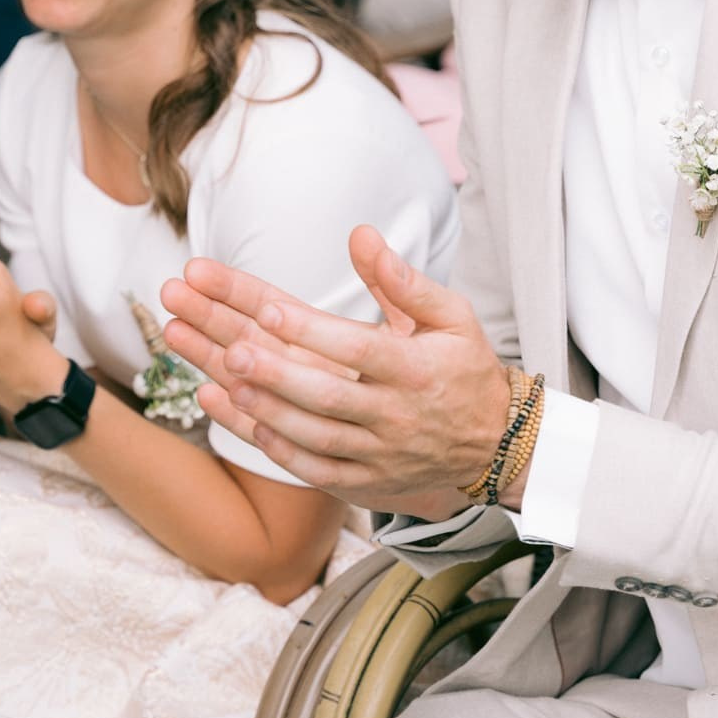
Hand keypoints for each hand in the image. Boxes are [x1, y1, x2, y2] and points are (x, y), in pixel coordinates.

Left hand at [160, 226, 512, 515]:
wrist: (495, 444)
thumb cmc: (464, 368)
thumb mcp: (451, 316)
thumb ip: (403, 280)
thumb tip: (360, 235)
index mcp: (415, 370)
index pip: (358, 349)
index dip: (312, 330)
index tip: (268, 307)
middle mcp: (395, 415)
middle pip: (326, 395)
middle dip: (275, 372)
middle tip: (231, 348)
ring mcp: (379, 454)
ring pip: (313, 437)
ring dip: (266, 409)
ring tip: (222, 377)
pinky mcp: (366, 482)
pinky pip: (314, 471)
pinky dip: (275, 448)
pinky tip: (239, 417)